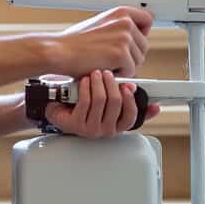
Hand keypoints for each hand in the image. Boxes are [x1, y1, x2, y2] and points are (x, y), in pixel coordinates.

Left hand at [43, 70, 161, 138]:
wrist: (57, 109)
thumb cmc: (83, 104)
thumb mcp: (106, 102)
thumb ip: (124, 99)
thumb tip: (147, 98)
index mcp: (115, 126)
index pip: (131, 117)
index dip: (132, 100)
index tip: (131, 86)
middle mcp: (105, 130)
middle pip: (116, 103)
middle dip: (112, 84)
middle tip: (108, 73)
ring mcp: (91, 129)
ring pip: (101, 101)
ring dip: (98, 83)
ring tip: (95, 74)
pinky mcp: (77, 125)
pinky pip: (85, 102)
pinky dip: (86, 88)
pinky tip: (85, 80)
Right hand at [51, 6, 152, 77]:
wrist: (59, 51)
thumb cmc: (74, 42)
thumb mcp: (100, 24)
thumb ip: (118, 27)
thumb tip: (134, 35)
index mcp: (120, 12)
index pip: (147, 19)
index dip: (142, 33)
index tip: (134, 41)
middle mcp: (125, 22)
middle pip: (144, 45)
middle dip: (131, 55)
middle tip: (111, 57)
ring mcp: (124, 37)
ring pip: (138, 60)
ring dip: (124, 65)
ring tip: (104, 60)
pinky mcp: (121, 54)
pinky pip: (130, 71)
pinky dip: (117, 74)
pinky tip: (103, 66)